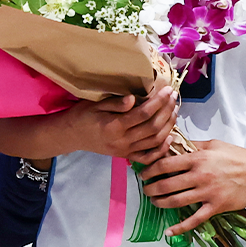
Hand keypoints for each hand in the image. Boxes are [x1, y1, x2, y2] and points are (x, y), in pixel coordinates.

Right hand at [18, 88, 175, 162]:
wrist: (71, 136)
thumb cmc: (83, 116)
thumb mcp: (95, 104)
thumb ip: (115, 103)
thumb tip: (133, 98)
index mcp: (114, 126)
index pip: (143, 114)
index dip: (159, 101)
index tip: (168, 89)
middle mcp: (122, 141)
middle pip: (153, 127)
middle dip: (167, 111)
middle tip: (174, 97)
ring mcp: (125, 151)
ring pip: (155, 141)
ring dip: (169, 126)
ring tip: (174, 110)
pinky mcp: (126, 156)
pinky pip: (148, 157)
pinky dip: (161, 149)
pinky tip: (169, 136)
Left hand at [140, 139, 245, 232]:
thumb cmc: (238, 156)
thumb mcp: (214, 144)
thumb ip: (192, 145)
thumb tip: (172, 141)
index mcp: (198, 158)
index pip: (165, 164)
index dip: (149, 170)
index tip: (144, 173)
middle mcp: (200, 176)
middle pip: (166, 184)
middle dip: (151, 188)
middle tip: (146, 189)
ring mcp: (208, 193)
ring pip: (176, 201)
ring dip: (160, 203)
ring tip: (154, 202)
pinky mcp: (216, 206)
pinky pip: (195, 219)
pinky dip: (180, 227)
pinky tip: (169, 232)